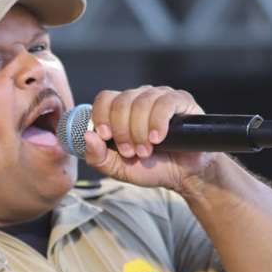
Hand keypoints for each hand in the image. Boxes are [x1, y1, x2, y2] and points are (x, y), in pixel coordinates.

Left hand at [82, 86, 216, 189]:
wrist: (183, 175)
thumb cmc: (151, 168)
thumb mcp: (117, 168)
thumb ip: (97, 157)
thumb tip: (88, 136)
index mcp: (121, 109)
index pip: (105, 98)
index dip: (102, 116)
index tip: (107, 137)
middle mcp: (139, 98)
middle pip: (121, 102)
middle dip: (123, 131)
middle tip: (131, 152)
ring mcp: (160, 97)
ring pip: (141, 103)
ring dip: (140, 131)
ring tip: (146, 150)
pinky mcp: (181, 101)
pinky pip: (165, 103)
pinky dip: (158, 122)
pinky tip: (158, 138)